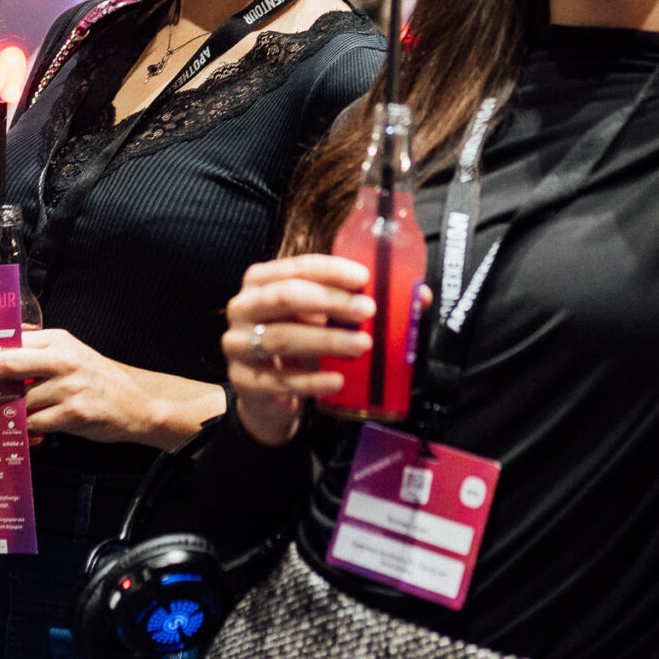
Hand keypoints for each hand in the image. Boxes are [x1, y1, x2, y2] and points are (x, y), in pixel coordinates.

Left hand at [0, 329, 225, 448]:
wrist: (137, 403)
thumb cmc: (97, 379)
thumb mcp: (71, 353)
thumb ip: (38, 350)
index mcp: (58, 341)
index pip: (13, 343)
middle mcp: (63, 360)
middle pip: (9, 364)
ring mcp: (69, 387)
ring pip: (20, 401)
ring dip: (2, 412)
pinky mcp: (73, 414)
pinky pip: (35, 424)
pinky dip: (24, 432)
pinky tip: (22, 436)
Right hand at [219, 255, 374, 447]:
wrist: (269, 391)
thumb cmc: (301, 340)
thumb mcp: (324, 317)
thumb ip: (360, 302)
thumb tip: (421, 297)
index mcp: (262, 280)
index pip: (297, 267)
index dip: (331, 270)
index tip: (365, 279)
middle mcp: (244, 306)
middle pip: (286, 297)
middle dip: (330, 302)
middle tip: (367, 311)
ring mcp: (237, 344)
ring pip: (282, 338)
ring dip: (326, 341)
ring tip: (362, 346)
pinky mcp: (242, 380)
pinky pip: (277, 380)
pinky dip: (311, 382)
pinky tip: (337, 382)